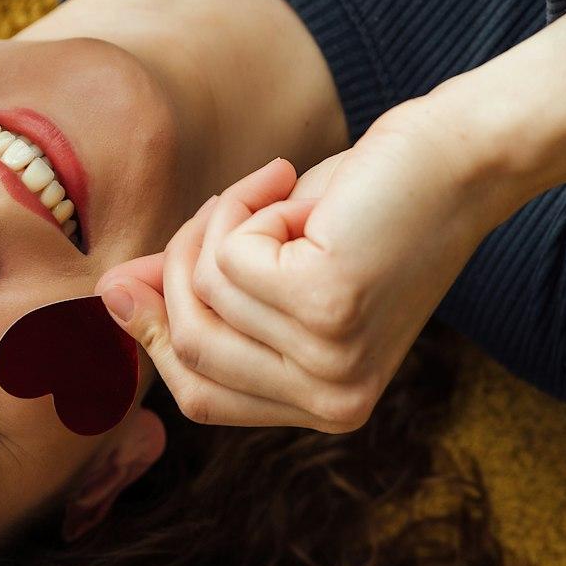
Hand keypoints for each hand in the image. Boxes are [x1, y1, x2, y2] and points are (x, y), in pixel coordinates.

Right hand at [94, 99, 510, 431]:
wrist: (457, 158)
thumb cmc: (370, 207)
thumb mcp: (274, 260)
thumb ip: (199, 294)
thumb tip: (108, 298)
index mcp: (328, 407)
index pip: (200, 396)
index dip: (156, 336)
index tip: (127, 280)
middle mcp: (334, 401)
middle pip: (190, 348)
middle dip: (183, 265)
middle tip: (228, 202)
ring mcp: (332, 360)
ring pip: (203, 294)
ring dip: (223, 223)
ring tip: (278, 191)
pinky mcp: (327, 307)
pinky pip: (228, 258)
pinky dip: (247, 206)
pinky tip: (296, 189)